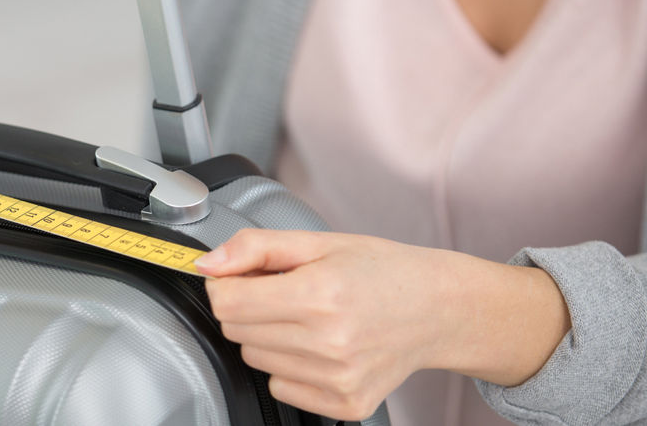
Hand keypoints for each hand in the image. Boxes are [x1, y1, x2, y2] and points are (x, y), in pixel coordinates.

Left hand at [195, 229, 570, 420]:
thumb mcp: (318, 242)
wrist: (438, 308)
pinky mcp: (346, 404)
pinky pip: (281, 387)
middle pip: (236, 331)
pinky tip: (320, 346)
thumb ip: (255, 248)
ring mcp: (338, 379)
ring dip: (268, 336)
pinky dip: (289, 366)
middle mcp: (330, 342)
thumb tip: (208, 265)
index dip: (226, 285)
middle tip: (286, 292)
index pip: (227, 303)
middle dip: (249, 307)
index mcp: (321, 294)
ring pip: (255, 359)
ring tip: (309, 317)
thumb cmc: (381, 271)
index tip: (243, 277)